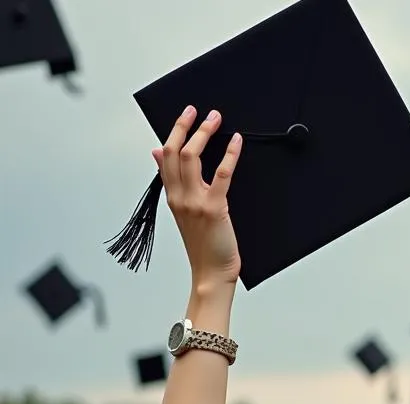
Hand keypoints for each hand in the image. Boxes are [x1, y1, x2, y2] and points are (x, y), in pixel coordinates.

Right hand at [154, 106, 242, 287]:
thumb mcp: (183, 212)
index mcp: (172, 197)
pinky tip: (236, 142)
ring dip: (204, 133)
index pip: (166, 157)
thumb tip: (158, 153)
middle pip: (175, 151)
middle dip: (186, 126)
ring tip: (215, 119)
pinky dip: (229, 155)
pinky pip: (221, 174)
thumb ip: (173, 183)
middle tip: (198, 110)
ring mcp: (195, 201)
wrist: (212, 273)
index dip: (174, 132)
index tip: (185, 115)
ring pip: (192, 157)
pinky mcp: (214, 208)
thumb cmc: (204, 246)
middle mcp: (179, 196)